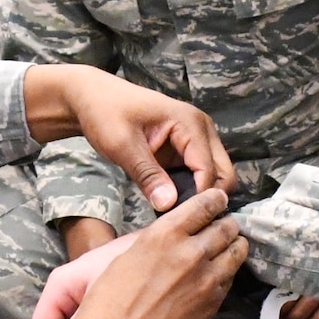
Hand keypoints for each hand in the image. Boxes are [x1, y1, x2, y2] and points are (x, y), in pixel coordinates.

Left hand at [22, 65, 235, 211]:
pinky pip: (199, 176)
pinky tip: (168, 202)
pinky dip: (190, 191)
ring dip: (199, 196)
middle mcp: (202, 129)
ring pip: (215, 177)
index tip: (179, 219)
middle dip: (207, 198)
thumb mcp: (122, 145)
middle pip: (224, 174)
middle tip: (180, 218)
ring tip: (173, 213)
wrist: (93, 98)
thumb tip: (169, 205)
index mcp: (190, 123)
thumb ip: (147, 175)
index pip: (210, 170)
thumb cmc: (106, 113)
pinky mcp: (186, 149)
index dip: (199, 198)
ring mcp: (197, 139)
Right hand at [38, 193, 245, 318]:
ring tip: (231, 247)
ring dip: (234, 247)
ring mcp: (205, 282)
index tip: (217, 199)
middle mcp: (190, 254)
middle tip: (225, 226)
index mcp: (164, 235)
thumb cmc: (105, 304)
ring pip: (236, 253)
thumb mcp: (123, 256)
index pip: (205, 205)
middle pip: (226, 228)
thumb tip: (176, 235)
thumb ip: (156, 241)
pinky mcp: (212, 307)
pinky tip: (218, 277)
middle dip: (227, 224)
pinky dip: (227, 275)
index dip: (214, 200)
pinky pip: (229, 282)